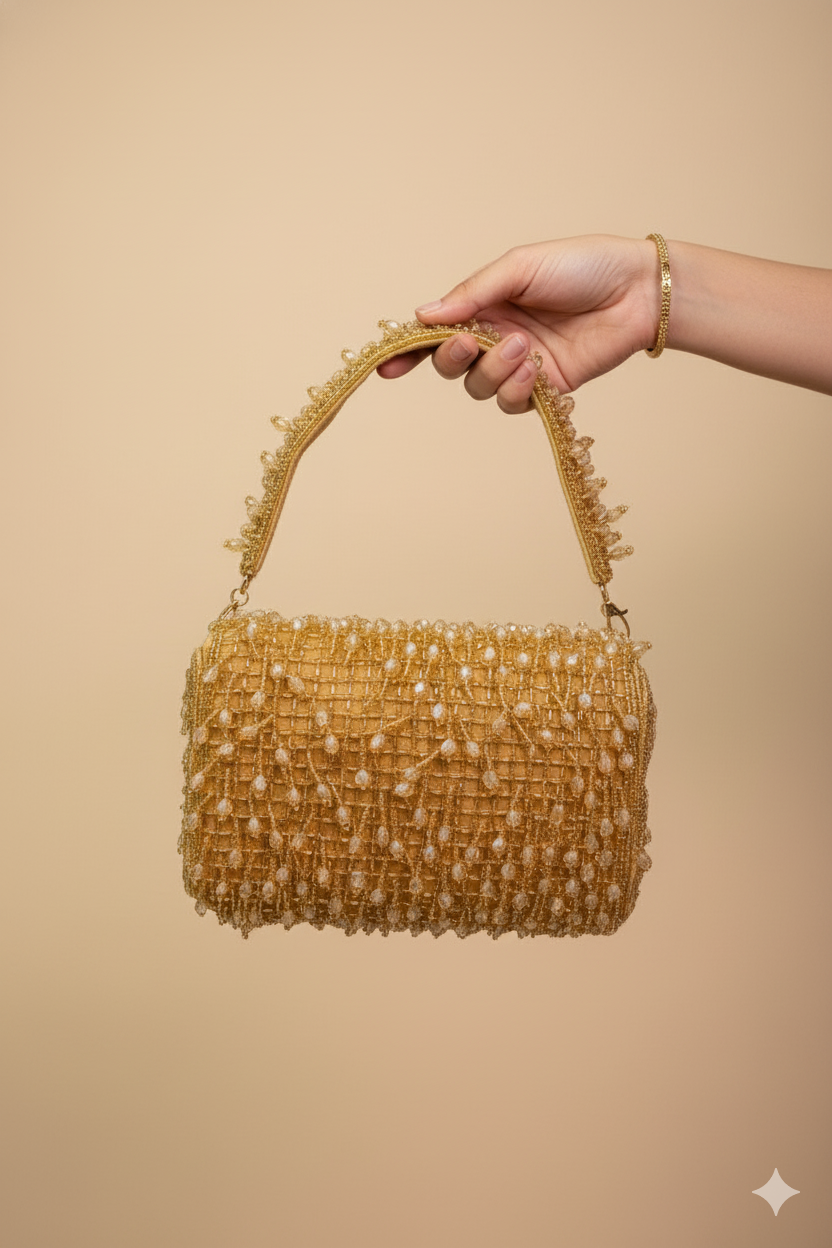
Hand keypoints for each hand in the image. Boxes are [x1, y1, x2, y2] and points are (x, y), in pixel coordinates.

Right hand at [376, 235, 660, 407]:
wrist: (636, 290)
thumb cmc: (582, 265)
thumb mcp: (521, 266)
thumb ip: (473, 291)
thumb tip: (425, 314)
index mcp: (484, 304)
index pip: (436, 333)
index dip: (408, 351)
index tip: (387, 366)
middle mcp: (496, 337)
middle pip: (451, 366)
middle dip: (452, 359)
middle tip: (471, 343)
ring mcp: (520, 365)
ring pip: (480, 388)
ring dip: (495, 370)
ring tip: (525, 347)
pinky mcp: (547, 388)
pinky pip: (513, 403)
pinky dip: (517, 389)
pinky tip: (536, 369)